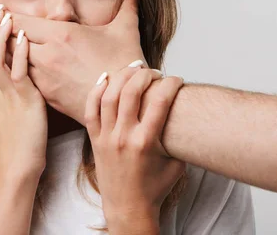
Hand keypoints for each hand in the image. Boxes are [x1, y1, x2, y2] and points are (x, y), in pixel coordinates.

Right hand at [0, 5, 47, 174]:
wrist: (18, 164)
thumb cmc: (18, 140)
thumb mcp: (8, 111)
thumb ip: (9, 91)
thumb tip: (15, 75)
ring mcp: (5, 95)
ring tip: (7, 16)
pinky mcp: (21, 101)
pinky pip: (16, 73)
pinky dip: (18, 53)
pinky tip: (22, 38)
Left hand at [7, 0, 144, 124]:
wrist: (127, 104)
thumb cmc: (126, 66)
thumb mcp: (126, 31)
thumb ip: (127, 6)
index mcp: (61, 35)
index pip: (19, 22)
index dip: (11, 18)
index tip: (8, 16)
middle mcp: (48, 56)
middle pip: (10, 42)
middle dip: (7, 37)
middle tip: (6, 34)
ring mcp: (45, 79)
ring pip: (13, 64)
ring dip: (12, 57)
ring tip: (13, 52)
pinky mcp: (47, 97)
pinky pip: (23, 82)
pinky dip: (21, 75)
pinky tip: (24, 72)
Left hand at [84, 66, 184, 231]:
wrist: (128, 208)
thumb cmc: (154, 187)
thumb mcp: (176, 164)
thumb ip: (178, 138)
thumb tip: (186, 113)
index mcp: (146, 142)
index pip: (160, 101)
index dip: (171, 84)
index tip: (178, 80)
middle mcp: (124, 137)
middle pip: (132, 92)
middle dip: (145, 75)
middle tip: (154, 72)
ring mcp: (106, 137)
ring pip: (109, 96)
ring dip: (122, 77)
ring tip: (133, 69)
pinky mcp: (94, 139)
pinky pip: (90, 109)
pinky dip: (96, 91)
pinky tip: (106, 79)